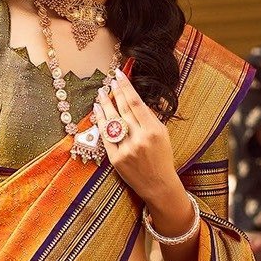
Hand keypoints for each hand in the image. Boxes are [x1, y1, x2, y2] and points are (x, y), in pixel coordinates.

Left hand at [92, 71, 175, 206]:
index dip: (126, 87)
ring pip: (111, 121)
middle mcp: (139, 139)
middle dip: (115, 93)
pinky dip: (100, 122)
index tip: (119, 75)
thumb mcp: (163, 134)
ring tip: (101, 93)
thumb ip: (149, 117)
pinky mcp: (115, 159)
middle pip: (122, 110)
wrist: (158, 185)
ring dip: (105, 104)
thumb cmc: (162, 158)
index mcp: (153, 131)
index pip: (136, 103)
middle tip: (109, 81)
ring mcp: (126, 149)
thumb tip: (133, 98)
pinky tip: (97, 111)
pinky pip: (105, 136)